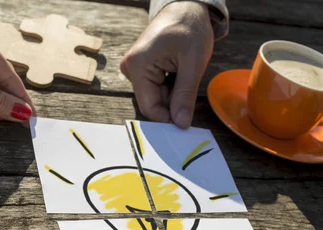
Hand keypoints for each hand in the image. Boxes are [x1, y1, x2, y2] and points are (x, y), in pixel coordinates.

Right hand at [120, 1, 213, 127]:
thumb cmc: (190, 28)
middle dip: (172, 103)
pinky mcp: (140, 68)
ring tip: (184, 74)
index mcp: (138, 66)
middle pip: (152, 102)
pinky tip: (178, 73)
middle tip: (190, 91)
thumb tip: (181, 124)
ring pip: (155, 96)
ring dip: (172, 93)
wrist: (185, 6)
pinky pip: (155, 87)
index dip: (168, 118)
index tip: (186, 121)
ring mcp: (134, 68)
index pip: (149, 107)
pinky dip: (170, 86)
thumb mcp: (192, 63)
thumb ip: (185, 96)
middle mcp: (130, 68)